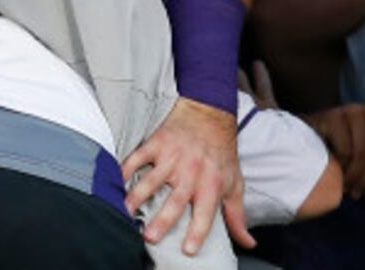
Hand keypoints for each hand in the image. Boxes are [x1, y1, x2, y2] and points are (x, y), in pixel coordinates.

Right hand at [125, 98, 251, 254]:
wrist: (208, 115)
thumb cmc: (221, 154)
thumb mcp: (234, 185)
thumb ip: (237, 216)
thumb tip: (247, 242)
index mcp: (211, 184)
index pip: (205, 214)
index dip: (197, 232)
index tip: (188, 249)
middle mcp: (191, 172)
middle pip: (175, 200)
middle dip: (162, 219)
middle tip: (150, 236)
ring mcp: (171, 157)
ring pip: (152, 180)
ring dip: (138, 196)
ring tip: (126, 210)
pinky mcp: (156, 143)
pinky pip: (138, 157)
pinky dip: (126, 168)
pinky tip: (117, 179)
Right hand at [305, 103, 364, 199]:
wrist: (303, 137)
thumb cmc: (339, 148)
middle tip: (357, 194)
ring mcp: (352, 110)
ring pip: (363, 153)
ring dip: (355, 176)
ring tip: (346, 188)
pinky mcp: (333, 116)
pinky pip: (346, 150)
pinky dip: (342, 167)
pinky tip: (335, 173)